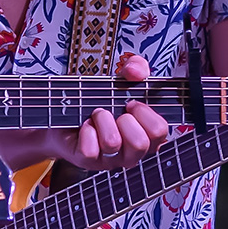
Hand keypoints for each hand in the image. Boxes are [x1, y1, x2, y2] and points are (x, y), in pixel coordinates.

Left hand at [65, 54, 170, 170]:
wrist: (67, 111)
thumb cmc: (100, 101)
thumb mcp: (122, 79)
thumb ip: (136, 67)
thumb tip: (135, 72)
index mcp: (146, 136)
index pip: (160, 132)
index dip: (146, 113)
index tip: (132, 103)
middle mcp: (131, 152)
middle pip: (140, 143)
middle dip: (125, 119)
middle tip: (114, 110)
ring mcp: (110, 160)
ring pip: (112, 143)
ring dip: (102, 120)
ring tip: (97, 114)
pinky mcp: (87, 161)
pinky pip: (90, 149)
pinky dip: (86, 131)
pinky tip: (85, 125)